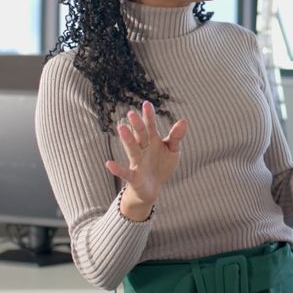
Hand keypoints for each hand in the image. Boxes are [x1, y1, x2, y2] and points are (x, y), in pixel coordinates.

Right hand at [105, 101, 189, 219]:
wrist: (153, 188)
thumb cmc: (162, 165)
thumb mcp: (172, 150)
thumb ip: (176, 137)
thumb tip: (184, 121)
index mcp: (152, 141)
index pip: (150, 126)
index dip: (149, 116)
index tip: (146, 104)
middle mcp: (143, 149)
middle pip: (140, 135)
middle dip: (137, 125)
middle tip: (131, 113)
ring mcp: (138, 162)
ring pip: (132, 150)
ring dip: (127, 139)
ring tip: (121, 127)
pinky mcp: (134, 177)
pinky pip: (125, 173)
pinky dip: (117, 169)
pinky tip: (109, 163)